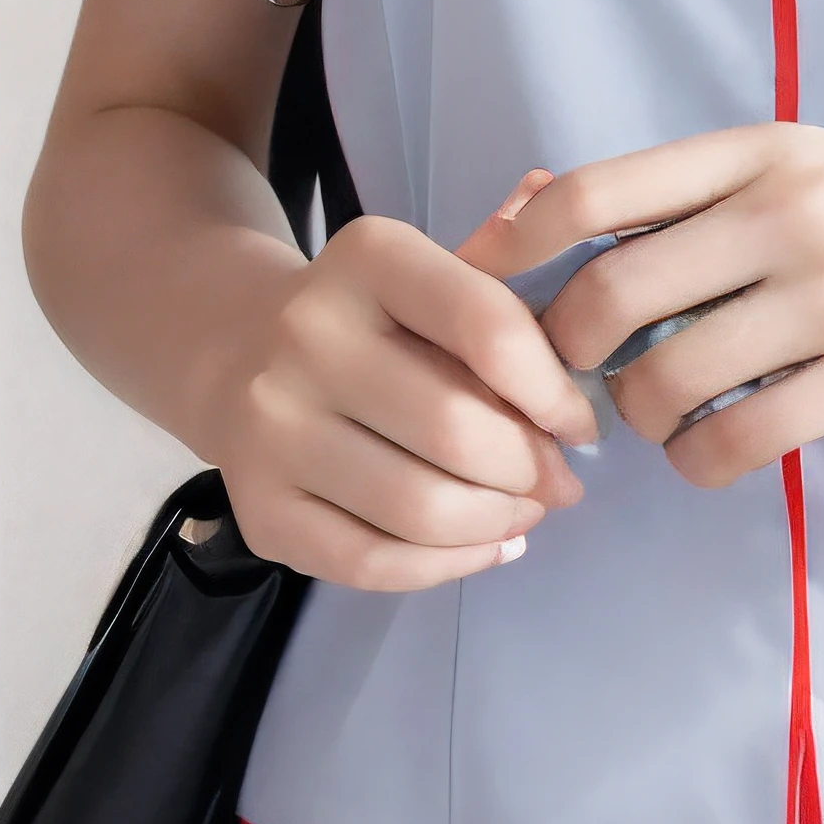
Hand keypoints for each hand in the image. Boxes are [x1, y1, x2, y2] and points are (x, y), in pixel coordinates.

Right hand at [207, 189, 599, 587]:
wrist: (240, 349)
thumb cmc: (378, 319)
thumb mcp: (439, 277)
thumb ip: (517, 310)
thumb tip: (583, 400)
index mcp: (369, 258)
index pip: (487, 326)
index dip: (554, 389)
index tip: (579, 422)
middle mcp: (305, 335)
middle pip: (456, 430)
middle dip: (531, 468)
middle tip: (558, 480)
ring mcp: (270, 428)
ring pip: (420, 509)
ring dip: (497, 521)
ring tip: (524, 510)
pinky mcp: (259, 509)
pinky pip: (374, 562)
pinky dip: (449, 565)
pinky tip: (483, 544)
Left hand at [456, 128, 823, 490]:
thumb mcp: (803, 162)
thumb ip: (684, 190)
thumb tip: (526, 203)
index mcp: (761, 150)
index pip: (593, 192)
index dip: (510, 248)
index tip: (480, 293)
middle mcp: (790, 212)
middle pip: (608, 296)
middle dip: (561, 357)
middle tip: (570, 383)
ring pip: (665, 379)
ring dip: (635, 418)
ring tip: (655, 418)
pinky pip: (741, 439)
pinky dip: (699, 461)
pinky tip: (711, 452)